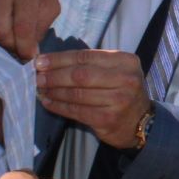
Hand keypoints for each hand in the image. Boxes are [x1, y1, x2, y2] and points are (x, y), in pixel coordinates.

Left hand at [33, 49, 150, 147]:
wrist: (141, 122)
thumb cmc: (122, 92)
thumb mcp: (115, 71)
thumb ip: (91, 64)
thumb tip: (51, 62)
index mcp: (126, 61)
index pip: (86, 56)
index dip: (60, 59)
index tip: (40, 61)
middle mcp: (125, 79)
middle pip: (80, 75)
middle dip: (54, 76)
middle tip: (38, 77)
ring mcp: (118, 100)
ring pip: (77, 94)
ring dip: (54, 92)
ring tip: (40, 89)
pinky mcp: (108, 119)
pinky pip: (77, 111)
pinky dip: (59, 107)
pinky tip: (48, 103)